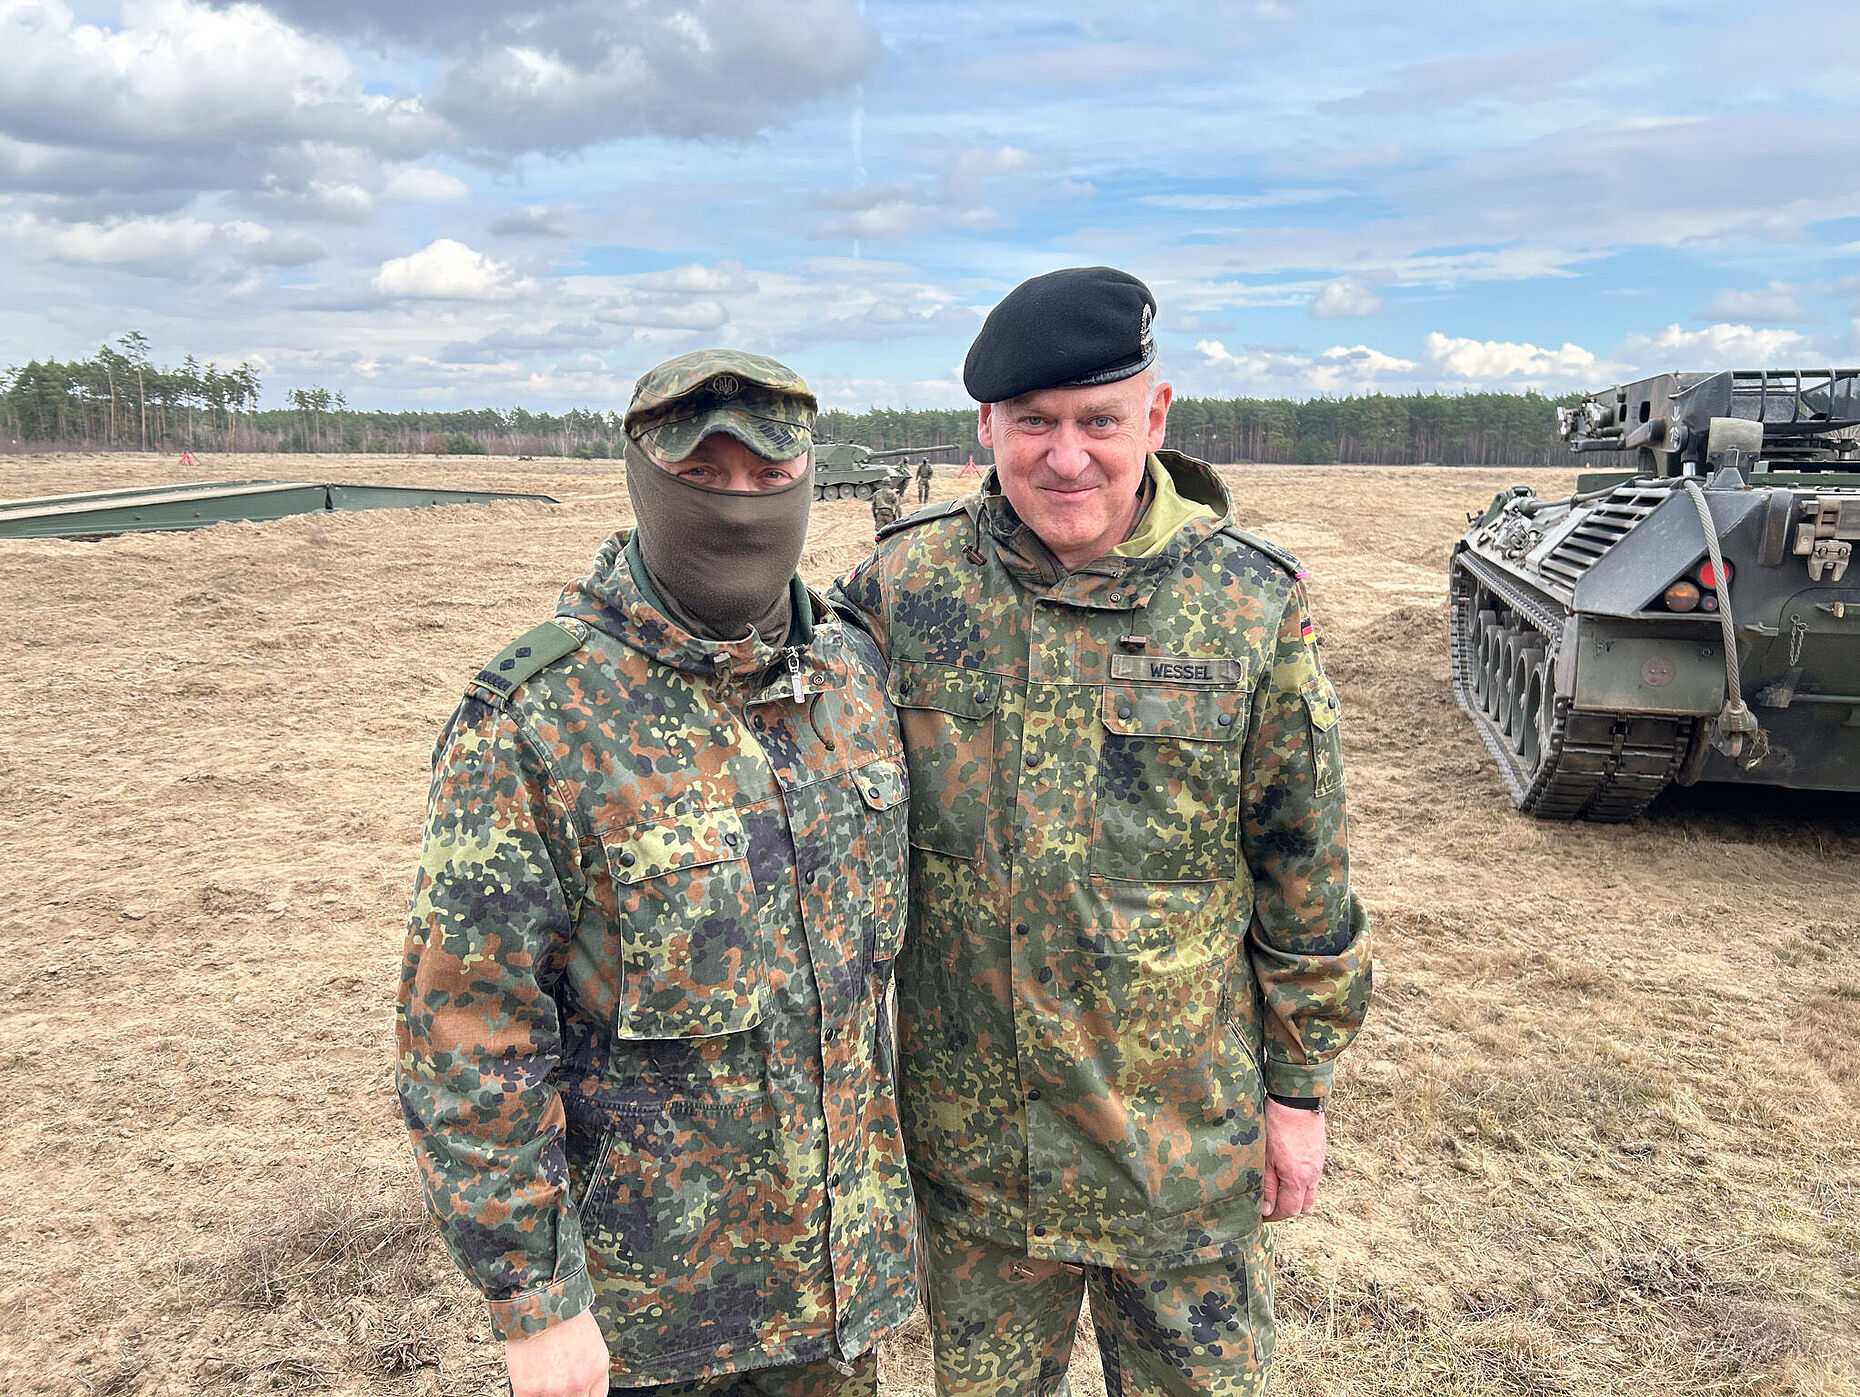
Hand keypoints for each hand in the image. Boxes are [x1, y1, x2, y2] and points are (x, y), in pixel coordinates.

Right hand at [505, 1308, 608, 1396]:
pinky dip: (526, 1391)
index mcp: (597, 1368)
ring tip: (539, 1375)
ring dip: (545, 1391)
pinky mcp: (529, 1390)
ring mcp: (555, 1390)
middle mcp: (579, 1383)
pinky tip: (525, 1379)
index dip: (583, 1393)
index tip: (575, 1390)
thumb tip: (580, 1380)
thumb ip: (587, 1365)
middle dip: (566, 1393)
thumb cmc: (561, 1310)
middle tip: (554, 1381)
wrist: (539, 1298)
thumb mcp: (589, 1338)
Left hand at [1259, 1098, 1326, 1221]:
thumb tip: (1267, 1210)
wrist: (1296, 1100)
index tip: (1260, 1214)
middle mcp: (1311, 1175)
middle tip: (1268, 1203)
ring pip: (1310, 1193)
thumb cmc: (1275, 1126)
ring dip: (1295, 1195)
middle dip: (1286, 1209)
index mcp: (1297, 1178)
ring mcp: (1318, 1165)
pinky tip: (1286, 1170)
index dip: (1273, 1216)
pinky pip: (1313, 1177)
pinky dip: (1301, 1181)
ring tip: (1277, 1187)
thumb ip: (1267, 1186)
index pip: (1289, 1210)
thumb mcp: (1264, 1157)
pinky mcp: (1319, 1154)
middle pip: (1302, 1206)